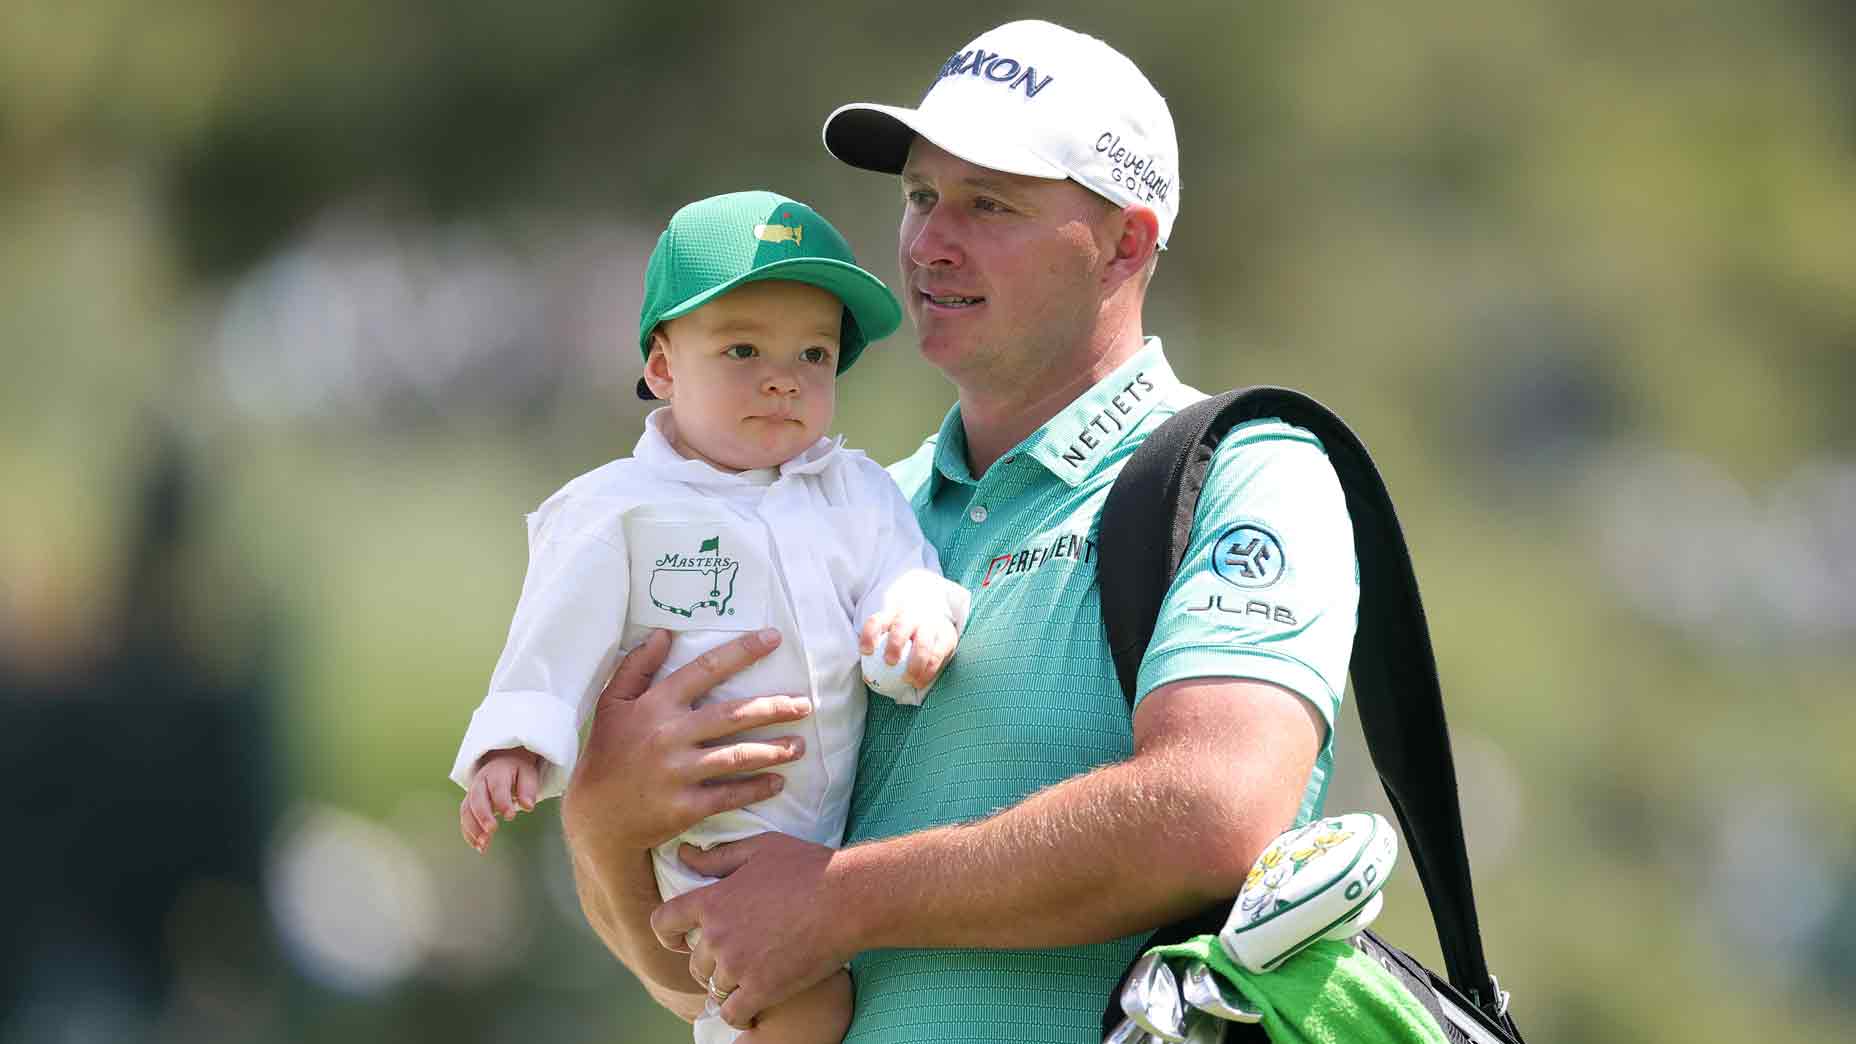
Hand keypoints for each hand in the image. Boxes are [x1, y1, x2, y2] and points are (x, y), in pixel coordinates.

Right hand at [459, 748, 540, 852]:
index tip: (510, 816)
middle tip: (492, 830)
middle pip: (477, 799)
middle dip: (483, 815)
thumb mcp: (527, 773)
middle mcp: (480, 782)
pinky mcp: (469, 804)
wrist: (501, 762)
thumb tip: (529, 806)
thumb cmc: (517, 770)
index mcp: (496, 772)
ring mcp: (472, 794)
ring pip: (467, 810)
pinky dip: (469, 833)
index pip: (497, 787)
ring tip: (483, 845)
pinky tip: (479, 847)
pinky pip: (465, 819)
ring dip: (473, 829)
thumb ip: (528, 789)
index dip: (502, 801)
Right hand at [561, 628, 813, 857]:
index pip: (706, 668)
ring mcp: (678, 773)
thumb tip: (662, 632)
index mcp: (655, 705)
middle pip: (733, 715)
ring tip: (800, 746)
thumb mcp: (612, 704)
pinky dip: (757, 788)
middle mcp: (669, 735)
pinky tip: (778, 782)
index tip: (774, 638)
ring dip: (775, 750)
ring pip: (738, 756)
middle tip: (805, 704)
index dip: (742, 651)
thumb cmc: (606, 754)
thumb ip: (636, 667)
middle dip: (775, 708)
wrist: (596, 818)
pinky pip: (730, 794)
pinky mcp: (685, 806)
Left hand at [651, 833, 850, 1029]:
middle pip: (694, 963)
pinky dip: (741, 1012)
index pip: (663, 923)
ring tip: (752, 977)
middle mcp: (717, 935)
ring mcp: (738, 965)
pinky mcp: (762, 989)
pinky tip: (755, 1004)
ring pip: (715, 988)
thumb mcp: (760, 849)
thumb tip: (683, 855)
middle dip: (710, 962)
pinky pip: (734, 1012)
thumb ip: (718, 857)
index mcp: (712, 901)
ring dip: (730, 986)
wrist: (848, 899)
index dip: (669, 933)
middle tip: (737, 957)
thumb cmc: (808, 867)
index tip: (683, 939)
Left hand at [859, 606, 957, 688]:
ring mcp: (930, 625)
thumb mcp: (890, 636)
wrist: (935, 620)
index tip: (866, 652)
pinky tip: (920, 682)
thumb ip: (878, 655)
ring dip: (915, 663)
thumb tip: (868, 678)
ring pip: (923, 642)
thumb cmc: (905, 635)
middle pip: (901, 627)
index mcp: (891, 615)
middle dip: (895, 644)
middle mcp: (911, 617)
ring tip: (908, 680)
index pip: (877, 621)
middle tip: (890, 662)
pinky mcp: (946, 636)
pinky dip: (928, 670)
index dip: (869, 635)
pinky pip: (937, 654)